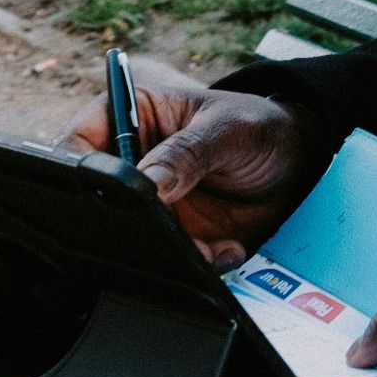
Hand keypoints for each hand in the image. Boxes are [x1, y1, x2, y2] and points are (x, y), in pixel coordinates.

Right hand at [61, 86, 320, 269]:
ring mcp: (152, 201)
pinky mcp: (176, 232)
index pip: (79, 143)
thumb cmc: (258, 125)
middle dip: (125, 221)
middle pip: (99, 199)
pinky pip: (170, 256)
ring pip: (134, 236)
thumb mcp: (226, 130)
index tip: (106, 195)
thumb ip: (187, 153)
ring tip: (210, 243)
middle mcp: (133, 162)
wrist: (298, 163)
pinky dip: (198, 260)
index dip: (78, 170)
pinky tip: (229, 247)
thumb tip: (148, 182)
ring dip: (168, 247)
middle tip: (163, 227)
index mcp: (130, 117)